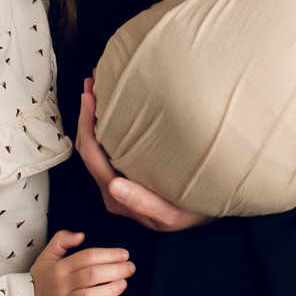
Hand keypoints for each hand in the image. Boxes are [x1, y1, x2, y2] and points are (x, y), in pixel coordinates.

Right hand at [32, 230, 134, 295]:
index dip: (108, 254)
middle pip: (92, 275)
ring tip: (124, 284)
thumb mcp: (45, 256)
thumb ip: (61, 240)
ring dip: (110, 290)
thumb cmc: (40, 280)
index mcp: (60, 267)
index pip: (87, 257)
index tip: (124, 254)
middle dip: (115, 270)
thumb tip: (81, 235)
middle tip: (131, 268)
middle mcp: (62, 284)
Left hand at [77, 77, 212, 232]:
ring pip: (95, 146)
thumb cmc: (194, 213)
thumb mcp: (173, 214)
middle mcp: (111, 190)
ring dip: (92, 117)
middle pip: (87, 148)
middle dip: (86, 114)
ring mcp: (115, 183)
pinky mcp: (124, 175)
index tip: (90, 97)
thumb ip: (143, 203)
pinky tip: (112, 109)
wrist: (209, 215)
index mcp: (116, 197)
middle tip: (92, 81)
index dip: (86, 124)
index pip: (92, 156)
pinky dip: (103, 126)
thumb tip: (114, 186)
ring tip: (98, 88)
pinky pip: (106, 148)